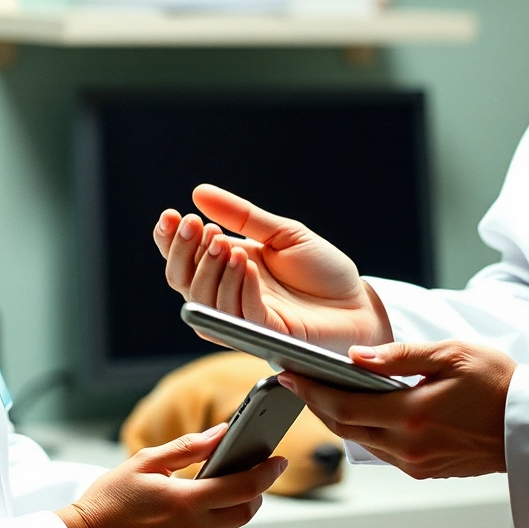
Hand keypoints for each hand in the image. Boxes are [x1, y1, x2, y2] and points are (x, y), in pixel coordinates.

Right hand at [57, 424, 286, 527]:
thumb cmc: (108, 500)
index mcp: (186, 501)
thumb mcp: (147, 461)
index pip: (245, 487)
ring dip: (231, 516)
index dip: (268, 472)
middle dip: (255, 493)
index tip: (277, 461)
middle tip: (248, 478)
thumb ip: (189, 447)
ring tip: (212, 501)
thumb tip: (221, 433)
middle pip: (246, 513)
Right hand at [154, 184, 390, 349]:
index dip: (170, 240)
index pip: (184, 257)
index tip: (171, 216)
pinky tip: (245, 263)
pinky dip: (239, 287)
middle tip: (199, 226)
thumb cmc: (322, 270)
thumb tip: (199, 192)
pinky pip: (242, 315)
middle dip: (184, 252)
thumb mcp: (282, 232)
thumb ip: (241, 216)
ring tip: (224, 243)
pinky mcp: (267, 335)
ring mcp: (244, 318)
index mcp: (228, 268)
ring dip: (210, 269)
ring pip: (204, 303)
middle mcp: (229, 295)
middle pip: (182, 282)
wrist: (358, 302)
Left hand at [276, 340, 515, 478]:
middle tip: (299, 381)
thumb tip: (357, 356)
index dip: (312, 391)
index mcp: (414, 415)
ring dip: (340, 418)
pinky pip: (382, 451)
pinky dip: (366, 431)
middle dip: (318, 404)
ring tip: (326, 391)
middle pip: (345, 427)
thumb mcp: (452, 353)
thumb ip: (401, 356)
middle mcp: (411, 446)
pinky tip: (364, 411)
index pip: (345, 405)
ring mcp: (418, 463)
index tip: (290, 375)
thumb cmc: (500, 382)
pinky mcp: (425, 470)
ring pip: (361, 441)